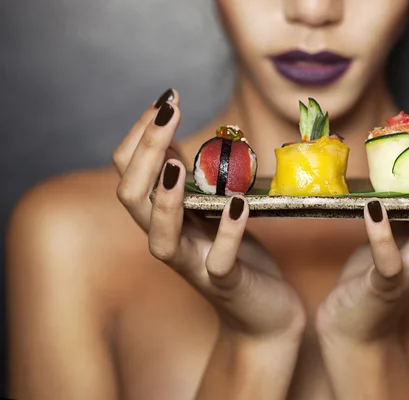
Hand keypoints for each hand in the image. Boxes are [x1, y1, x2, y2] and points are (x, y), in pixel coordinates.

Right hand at [112, 89, 305, 339]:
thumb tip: (170, 139)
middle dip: (145, 152)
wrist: (265, 315)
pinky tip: (240, 205)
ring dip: (165, 199)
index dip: (140, 134)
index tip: (166, 98)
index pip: (129, 172)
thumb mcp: (210, 212)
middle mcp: (170, 240)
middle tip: (168, 111)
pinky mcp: (226, 284)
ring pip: (159, 237)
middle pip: (132, 199)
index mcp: (163, 218)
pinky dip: (228, 234)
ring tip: (177, 167)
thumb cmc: (237, 258)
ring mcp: (195, 265)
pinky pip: (219, 263)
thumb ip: (190, 182)